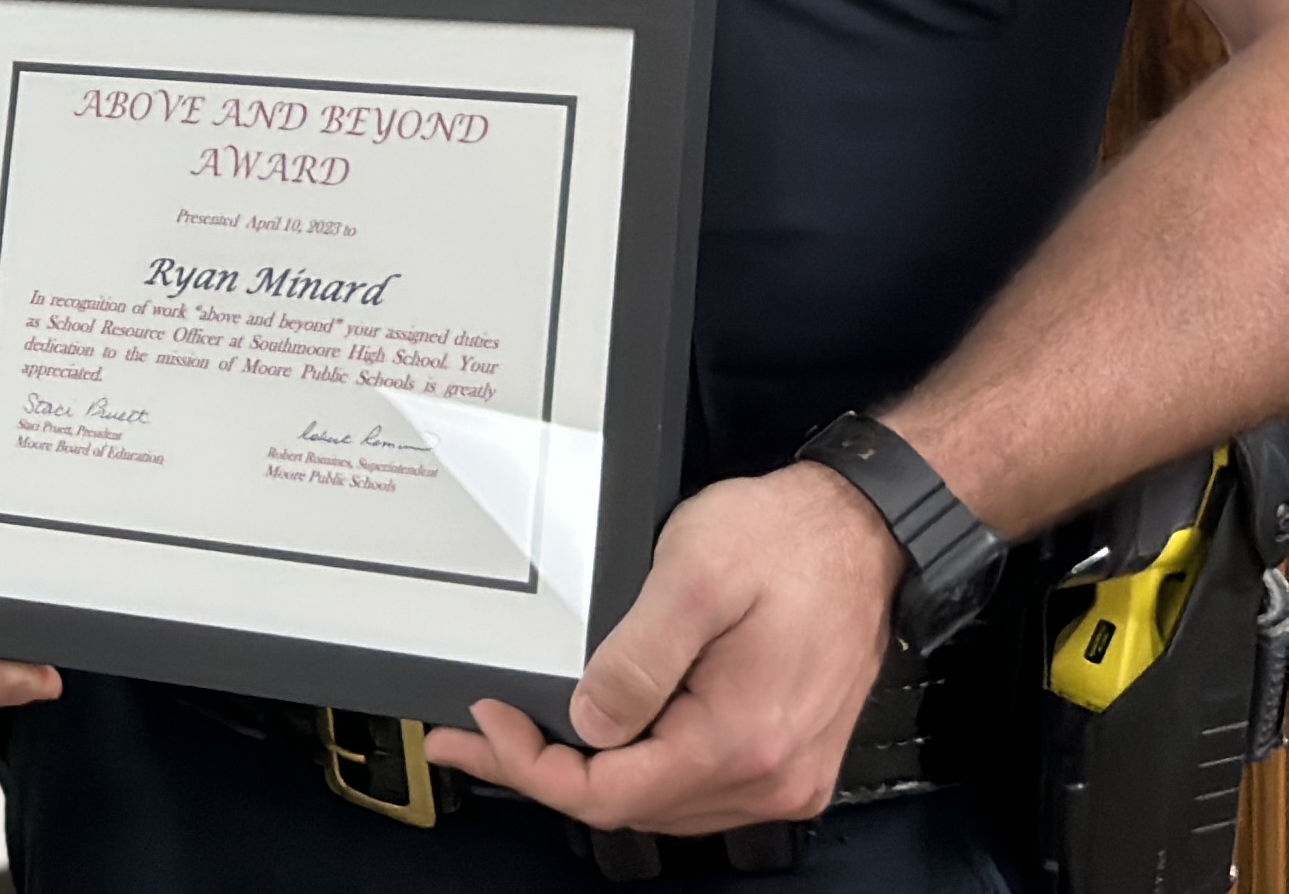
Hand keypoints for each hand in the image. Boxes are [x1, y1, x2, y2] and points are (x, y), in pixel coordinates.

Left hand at [426, 463, 902, 833]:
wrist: (861, 530)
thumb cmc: (788, 541)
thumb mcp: (692, 577)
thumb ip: (636, 659)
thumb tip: (588, 721)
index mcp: (742, 740)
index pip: (612, 794)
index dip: (533, 766)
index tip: (484, 726)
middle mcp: (770, 776)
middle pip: (631, 808)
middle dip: (545, 773)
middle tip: (477, 739)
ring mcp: (782, 773)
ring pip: (660, 804)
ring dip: (588, 775)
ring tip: (524, 737)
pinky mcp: (785, 756)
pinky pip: (694, 786)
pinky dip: (638, 768)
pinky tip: (601, 737)